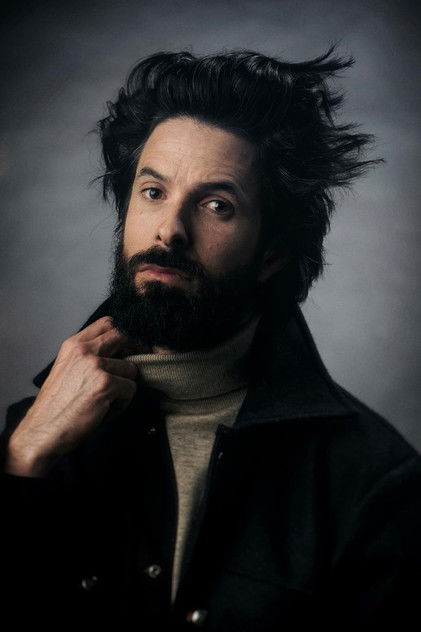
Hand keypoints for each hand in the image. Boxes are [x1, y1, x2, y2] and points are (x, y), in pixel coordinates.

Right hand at [5, 316, 139, 477]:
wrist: (43, 430)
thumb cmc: (56, 405)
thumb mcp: (67, 369)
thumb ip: (89, 356)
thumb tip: (120, 351)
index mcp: (73, 344)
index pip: (108, 323)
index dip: (124, 333)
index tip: (131, 347)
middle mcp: (84, 350)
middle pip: (123, 336)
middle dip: (136, 350)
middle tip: (133, 369)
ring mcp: (96, 365)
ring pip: (132, 369)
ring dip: (125, 387)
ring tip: (107, 401)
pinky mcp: (106, 384)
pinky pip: (131, 389)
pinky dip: (122, 404)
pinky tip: (105, 411)